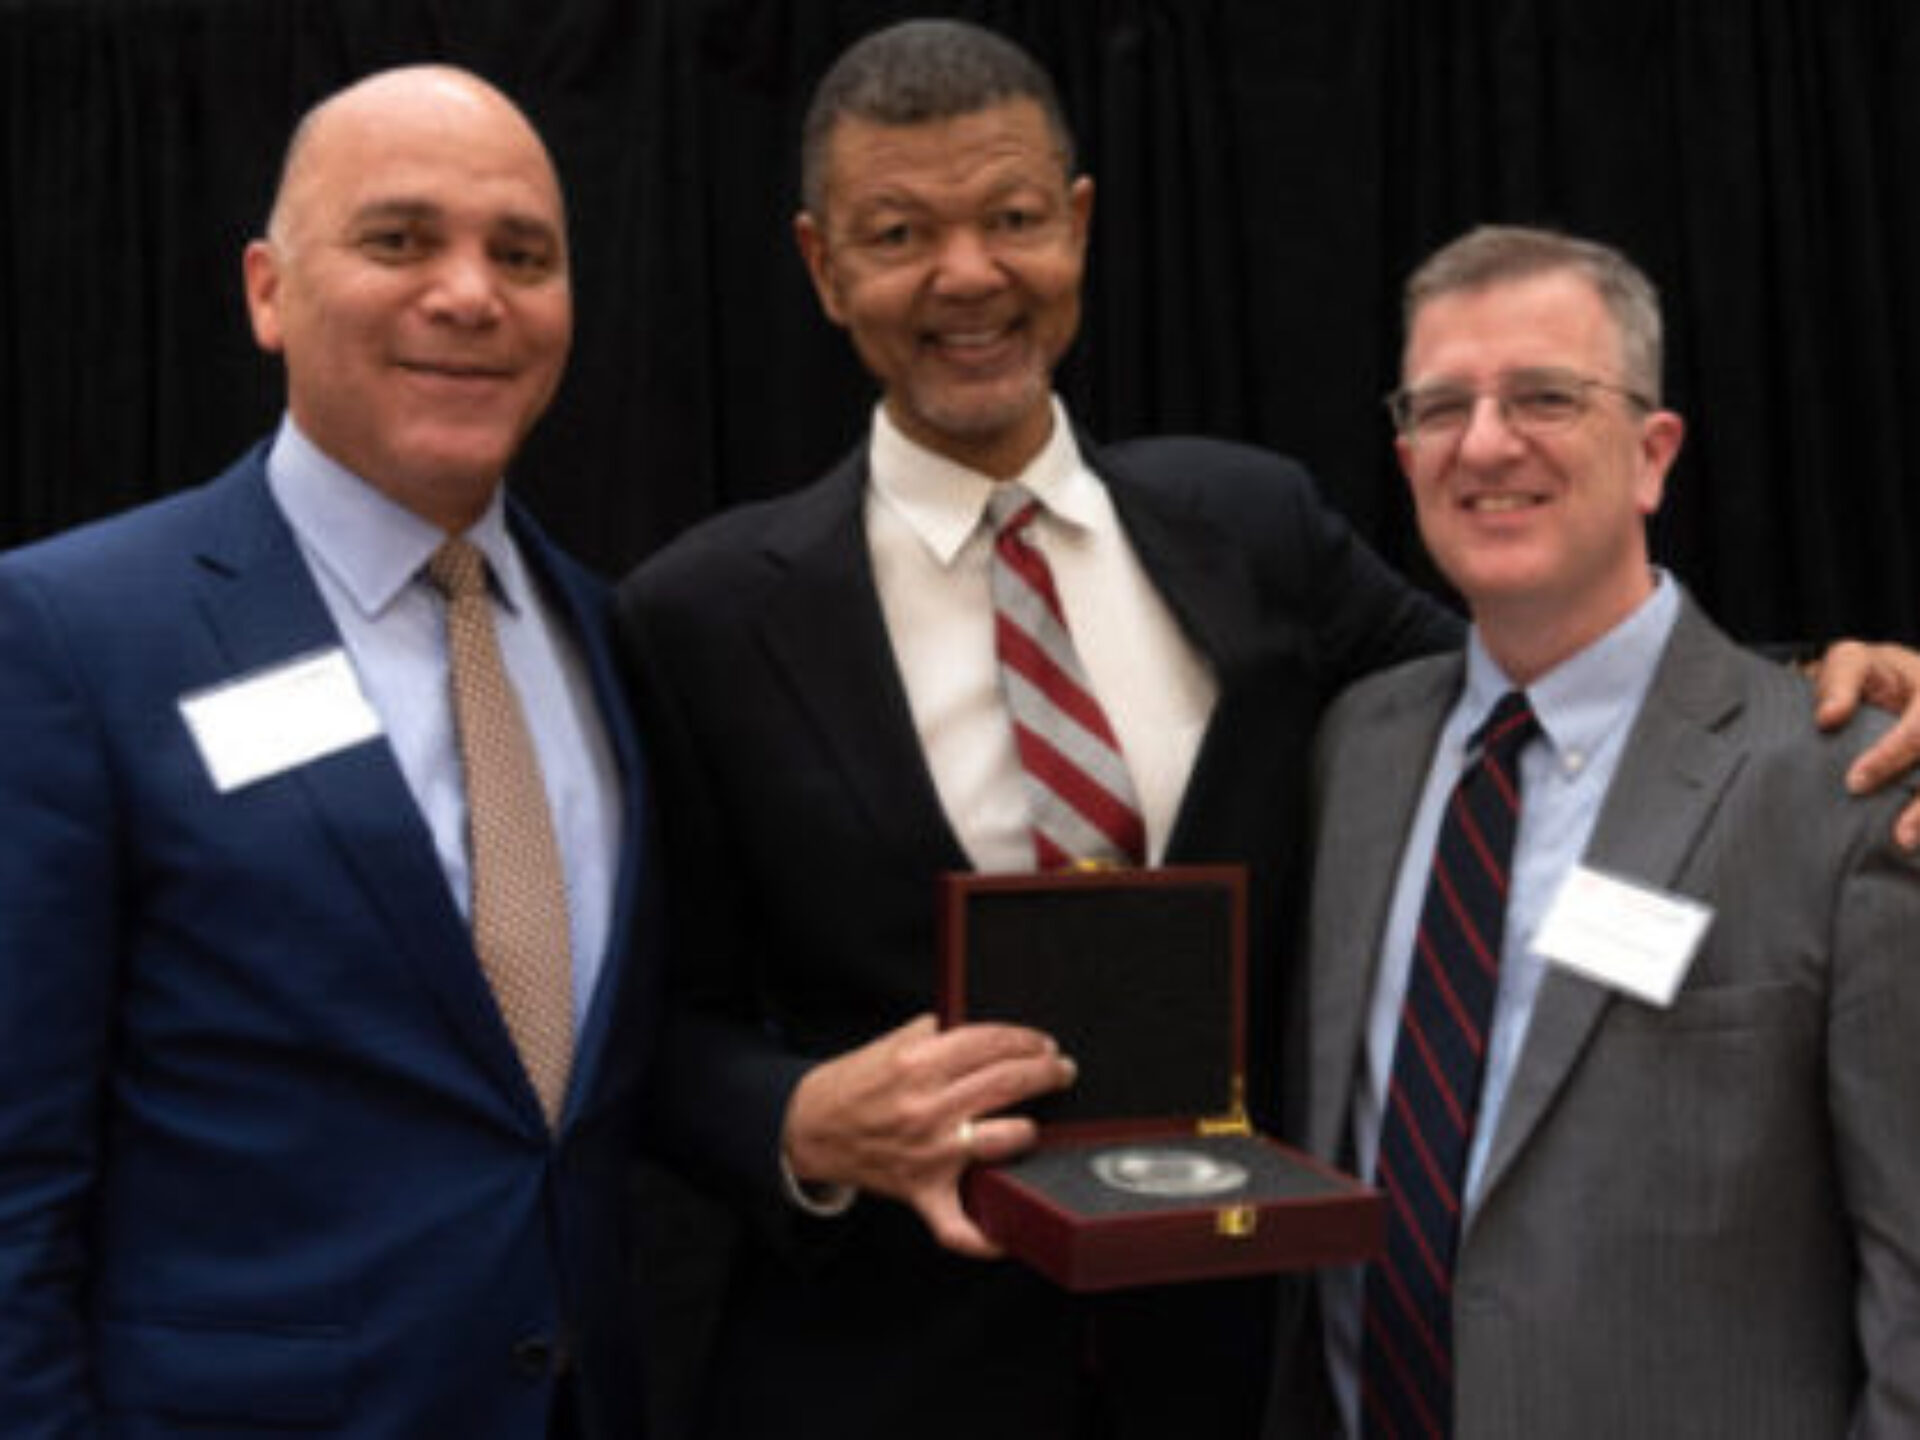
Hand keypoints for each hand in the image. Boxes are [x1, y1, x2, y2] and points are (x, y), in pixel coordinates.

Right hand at [782, 1014, 1075, 1258]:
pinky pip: (957, 1226)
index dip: (1025, 1039)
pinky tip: (1008, 1234)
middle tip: (1062, 1069)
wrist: (810, 1127)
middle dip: (1045, 1072)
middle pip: (1006, 1083)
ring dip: (1028, 1130)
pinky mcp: (921, 1192)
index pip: (989, 1042)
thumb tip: (985, 1031)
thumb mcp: (892, 1043)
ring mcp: (928, 1153)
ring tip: (1036, 1122)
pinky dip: (984, 1237)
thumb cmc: (854, 1084)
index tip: (1043, 1043)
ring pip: (1002, 1139)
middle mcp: (927, 1108)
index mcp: (918, 1064)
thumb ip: (937, 1033)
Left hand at [1808, 640, 1919, 848]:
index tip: (1854, 783)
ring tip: (1908, 845)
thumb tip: (1827, 719)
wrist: (1888, 680)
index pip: (1919, 729)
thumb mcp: (1850, 663)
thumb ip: (1839, 684)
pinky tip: (1916, 850)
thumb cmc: (1867, 675)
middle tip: (1900, 836)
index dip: (1890, 757)